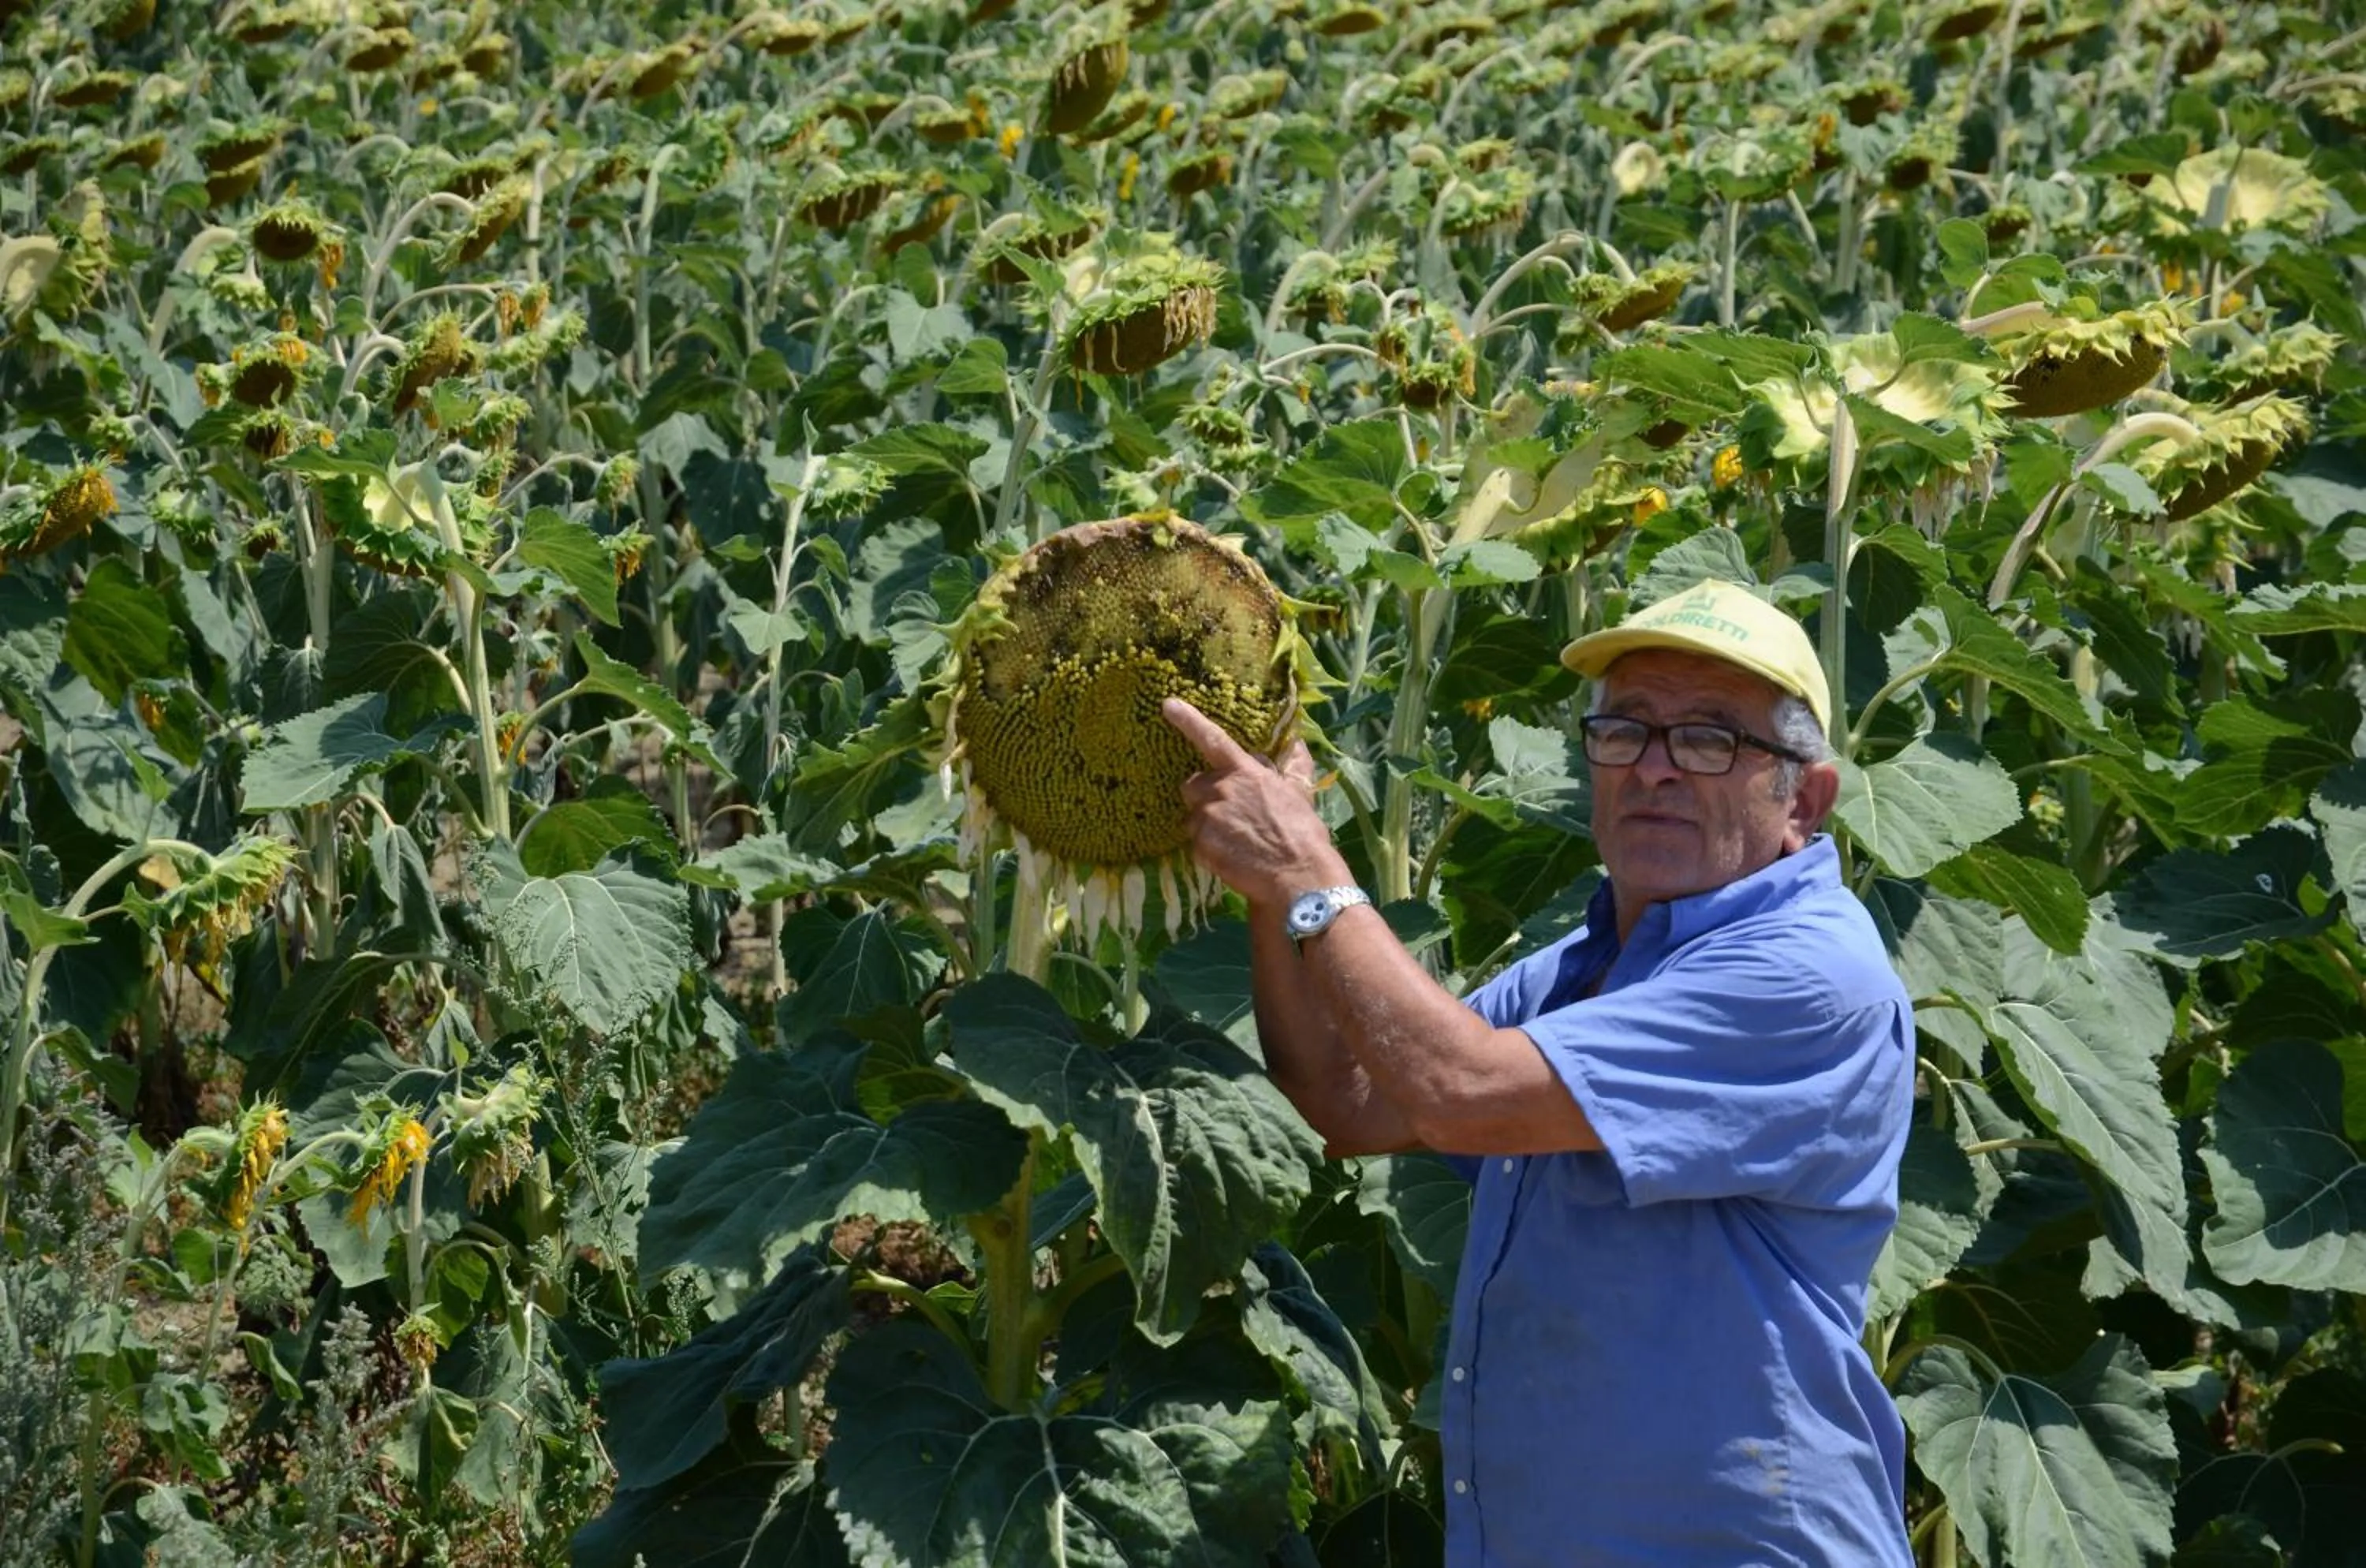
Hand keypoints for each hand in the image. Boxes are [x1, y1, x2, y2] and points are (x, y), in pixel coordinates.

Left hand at [1163, 698, 1349, 908]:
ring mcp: (1207, 819)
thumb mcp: (1300, 793)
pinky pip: (1197, 844)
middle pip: (1193, 785)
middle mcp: (1220, 790)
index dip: (1188, 720)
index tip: (1168, 704)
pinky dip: (1210, 850)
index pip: (1211, 739)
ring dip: (1207, 824)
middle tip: (1227, 812)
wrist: (1297, 876)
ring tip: (1234, 840)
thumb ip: (1295, 765)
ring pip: (1194, 817)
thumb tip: (1298, 743)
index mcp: (1244, 773)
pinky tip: (1232, 857)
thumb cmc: (1303, 833)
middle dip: (1204, 795)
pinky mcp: (1200, 847)